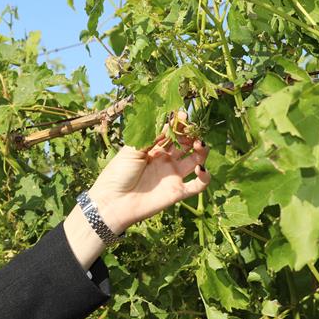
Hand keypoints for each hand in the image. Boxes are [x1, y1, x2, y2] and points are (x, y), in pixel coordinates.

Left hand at [89, 110, 210, 233]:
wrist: (113, 202)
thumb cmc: (118, 174)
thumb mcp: (132, 150)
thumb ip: (150, 136)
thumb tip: (168, 122)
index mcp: (153, 149)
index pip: (171, 133)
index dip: (178, 124)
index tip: (183, 116)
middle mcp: (165, 160)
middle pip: (186, 144)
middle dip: (191, 135)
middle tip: (191, 131)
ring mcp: (173, 176)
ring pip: (196, 160)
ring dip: (202, 150)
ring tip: (199, 144)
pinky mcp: (177, 192)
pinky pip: (198, 185)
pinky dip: (205, 177)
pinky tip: (200, 169)